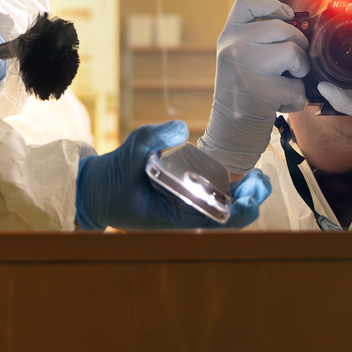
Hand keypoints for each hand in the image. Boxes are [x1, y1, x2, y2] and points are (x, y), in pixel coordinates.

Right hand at [75, 121, 271, 230]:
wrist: (93, 191)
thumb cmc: (110, 180)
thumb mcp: (128, 154)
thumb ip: (152, 139)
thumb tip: (181, 129)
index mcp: (173, 219)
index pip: (219, 221)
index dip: (242, 206)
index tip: (252, 187)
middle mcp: (183, 221)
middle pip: (228, 219)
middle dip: (248, 200)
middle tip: (258, 178)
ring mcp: (183, 214)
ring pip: (223, 213)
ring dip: (241, 197)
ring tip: (254, 179)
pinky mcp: (182, 204)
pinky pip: (212, 204)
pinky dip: (227, 193)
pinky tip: (236, 180)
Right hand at [196, 0, 309, 173]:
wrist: (229, 130)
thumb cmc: (244, 91)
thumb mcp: (238, 56)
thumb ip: (258, 38)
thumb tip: (299, 24)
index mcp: (227, 35)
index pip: (247, 2)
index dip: (272, 5)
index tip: (286, 16)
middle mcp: (232, 46)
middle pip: (283, 28)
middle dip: (298, 46)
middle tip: (292, 65)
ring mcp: (245, 67)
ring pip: (294, 53)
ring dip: (300, 71)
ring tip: (287, 82)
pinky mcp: (261, 91)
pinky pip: (297, 85)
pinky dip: (297, 98)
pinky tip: (282, 103)